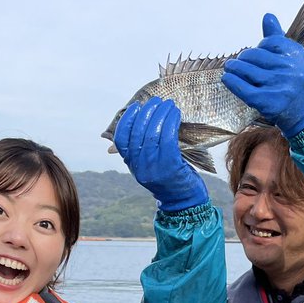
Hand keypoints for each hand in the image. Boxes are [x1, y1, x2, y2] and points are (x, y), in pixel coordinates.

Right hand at [113, 97, 208, 211]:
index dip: (126, 120)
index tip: (136, 107)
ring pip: (152, 133)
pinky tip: (175, 114)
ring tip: (168, 104)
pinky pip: (167, 137)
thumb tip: (139, 121)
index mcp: (132, 165)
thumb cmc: (168, 178)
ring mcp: (154, 166)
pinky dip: (171, 122)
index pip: (121, 139)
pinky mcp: (170, 165)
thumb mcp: (148, 165)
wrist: (182, 201)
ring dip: (161, 113)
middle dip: (147, 112)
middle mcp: (140, 166)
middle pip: (138, 132)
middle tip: (156, 101)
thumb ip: (141, 149)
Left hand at [221, 13, 303, 137]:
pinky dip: (232, 82)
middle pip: (256, 56)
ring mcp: (279, 87)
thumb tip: (267, 17)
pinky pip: (245, 89)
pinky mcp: (269, 103)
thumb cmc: (300, 83)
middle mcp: (289, 70)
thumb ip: (279, 38)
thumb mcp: (296, 58)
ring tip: (230, 67)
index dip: (259, 47)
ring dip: (234, 67)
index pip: (269, 42)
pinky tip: (227, 78)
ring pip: (248, 71)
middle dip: (244, 57)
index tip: (255, 53)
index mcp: (297, 56)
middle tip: (238, 61)